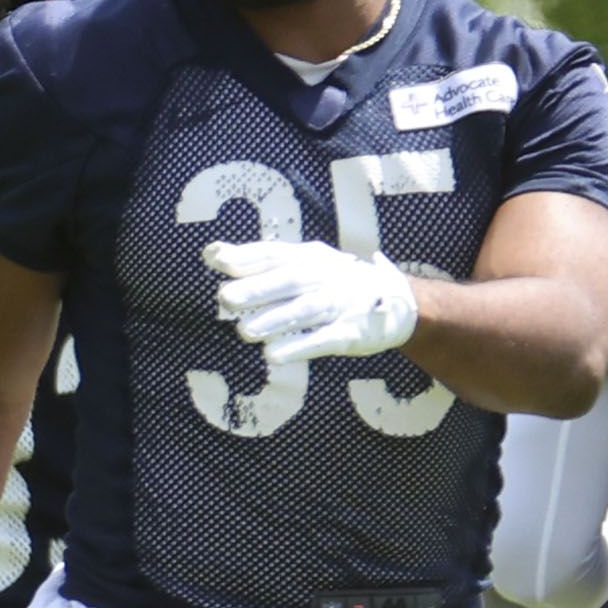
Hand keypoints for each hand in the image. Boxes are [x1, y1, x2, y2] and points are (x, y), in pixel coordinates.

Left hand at [205, 239, 418, 364]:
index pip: (276, 253)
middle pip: (290, 279)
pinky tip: (273, 355)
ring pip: (306, 310)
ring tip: (244, 332)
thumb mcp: (302, 262)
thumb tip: (211, 252)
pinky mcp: (351, 332)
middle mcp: (326, 275)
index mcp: (310, 256)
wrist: (396, 300)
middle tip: (224, 298)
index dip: (248, 256)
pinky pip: (324, 339)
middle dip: (257, 288)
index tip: (217, 260)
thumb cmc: (333, 281)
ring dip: (274, 320)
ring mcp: (341, 303)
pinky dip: (298, 347)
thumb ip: (258, 260)